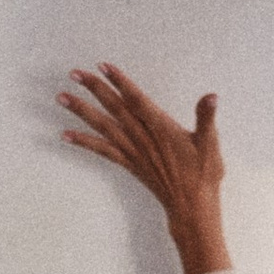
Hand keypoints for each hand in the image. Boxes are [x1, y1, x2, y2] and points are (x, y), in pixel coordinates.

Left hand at [58, 65, 226, 267]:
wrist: (191, 206)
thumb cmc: (202, 175)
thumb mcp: (211, 144)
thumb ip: (207, 118)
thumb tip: (211, 97)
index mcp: (161, 128)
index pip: (137, 99)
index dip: (120, 82)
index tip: (103, 66)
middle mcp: (142, 138)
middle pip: (114, 108)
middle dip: (94, 89)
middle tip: (74, 73)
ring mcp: (133, 151)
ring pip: (103, 126)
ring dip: (81, 111)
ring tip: (62, 97)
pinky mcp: (129, 163)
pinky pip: (102, 151)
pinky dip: (84, 142)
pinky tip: (66, 135)